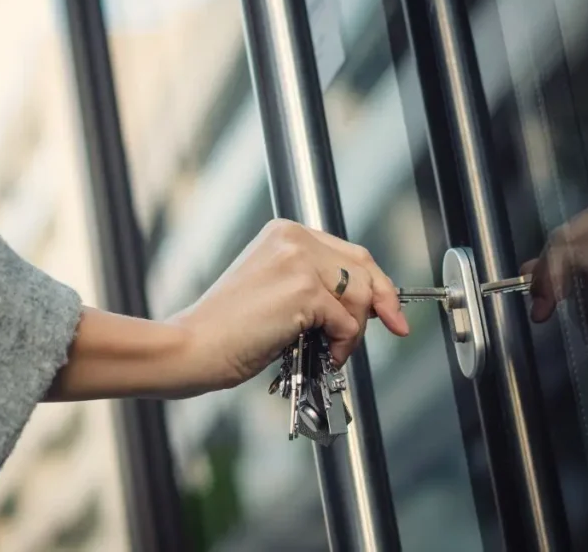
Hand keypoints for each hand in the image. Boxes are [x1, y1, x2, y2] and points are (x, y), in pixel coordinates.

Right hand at [170, 219, 409, 389]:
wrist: (194, 347)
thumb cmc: (227, 329)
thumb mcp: (276, 292)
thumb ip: (314, 285)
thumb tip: (362, 303)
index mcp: (284, 233)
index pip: (349, 252)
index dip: (375, 281)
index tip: (390, 307)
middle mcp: (292, 238)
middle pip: (362, 268)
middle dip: (381, 302)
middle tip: (392, 327)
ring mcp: (297, 261)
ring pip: (359, 296)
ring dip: (354, 332)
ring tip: (330, 351)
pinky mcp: (302, 291)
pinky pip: (346, 322)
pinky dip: (341, 345)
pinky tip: (321, 355)